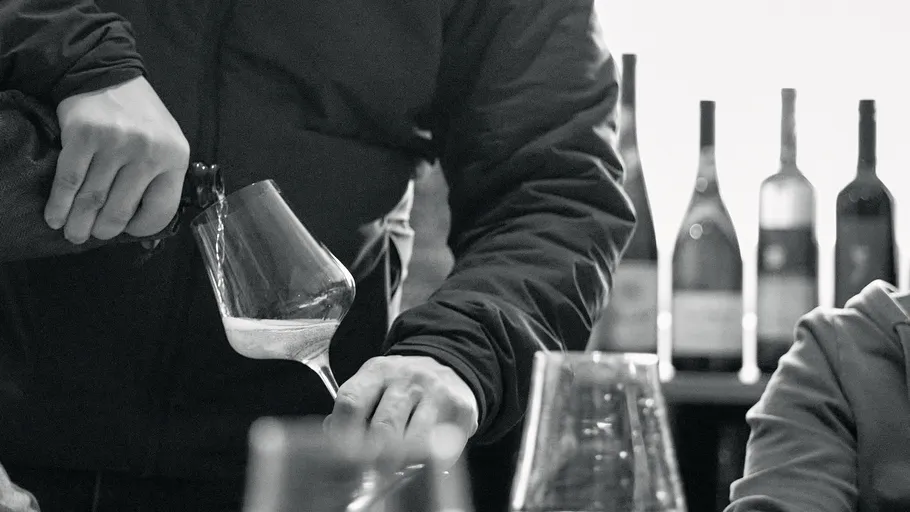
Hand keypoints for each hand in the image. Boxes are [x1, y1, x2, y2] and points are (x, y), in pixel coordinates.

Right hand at [47, 76, 189, 243]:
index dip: (142, 228)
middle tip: (90, 236)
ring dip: (78, 223)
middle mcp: (149, 152)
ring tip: (72, 233)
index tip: (127, 231)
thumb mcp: (166, 142)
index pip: (161, 210)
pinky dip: (59, 204)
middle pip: (121, 209)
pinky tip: (54, 217)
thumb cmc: (139, 115)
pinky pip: (70, 181)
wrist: (105, 72)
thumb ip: (160, 176)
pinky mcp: (84, 136)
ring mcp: (116, 143)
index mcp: (175, 157)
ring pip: (93, 199)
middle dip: (102, 230)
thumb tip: (139, 220)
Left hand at [325, 355, 478, 465]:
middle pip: (382, 427)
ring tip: (394, 469)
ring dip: (400, 463)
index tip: (340, 459)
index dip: (342, 435)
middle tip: (368, 474)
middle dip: (373, 458)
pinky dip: (426, 462)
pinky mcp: (458, 408)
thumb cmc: (404, 388)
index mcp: (377, 371)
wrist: (451, 370)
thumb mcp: (375, 386)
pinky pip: (438, 448)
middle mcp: (407, 377)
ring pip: (412, 441)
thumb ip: (354, 409)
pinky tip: (420, 460)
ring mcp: (435, 391)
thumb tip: (333, 434)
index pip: (351, 402)